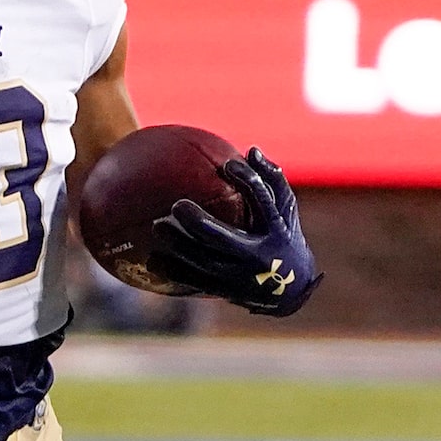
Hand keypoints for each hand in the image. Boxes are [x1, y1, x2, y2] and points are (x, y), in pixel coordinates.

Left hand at [152, 149, 319, 317]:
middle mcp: (258, 256)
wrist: (289, 290)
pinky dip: (173, 271)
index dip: (248, 182)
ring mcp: (239, 277)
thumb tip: (251, 150)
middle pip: (224, 238)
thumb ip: (272, 181)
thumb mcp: (286, 211)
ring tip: (157, 226)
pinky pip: (195, 281)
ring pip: (204, 261)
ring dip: (179, 245)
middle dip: (200, 223)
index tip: (228, 165)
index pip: (263, 202)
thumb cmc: (283, 236)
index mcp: (275, 231)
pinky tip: (151, 260)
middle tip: (177, 205)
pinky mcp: (224, 290)